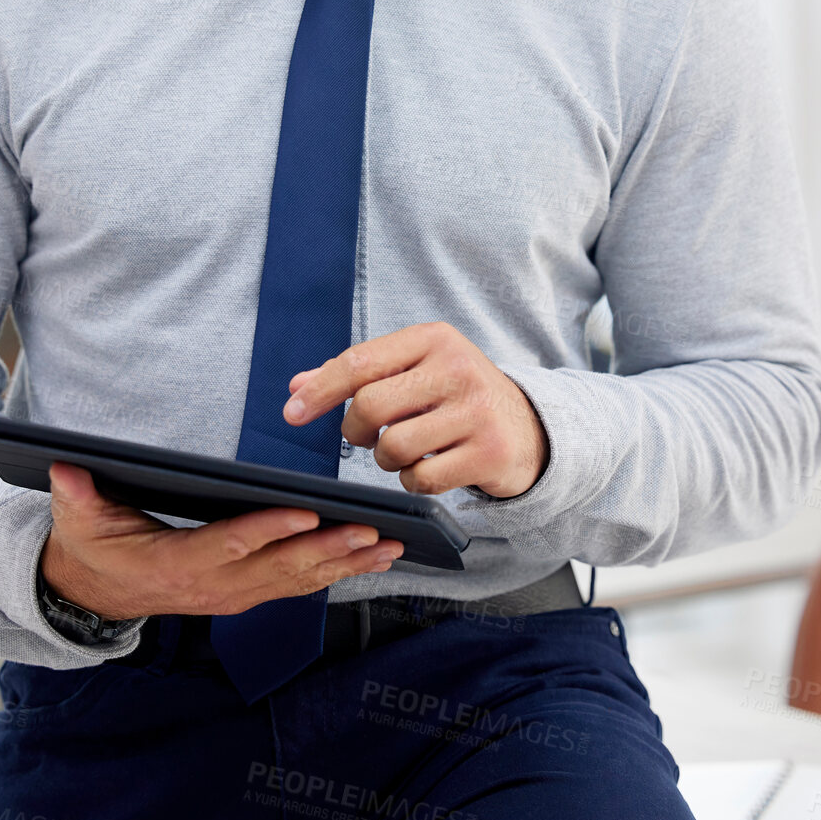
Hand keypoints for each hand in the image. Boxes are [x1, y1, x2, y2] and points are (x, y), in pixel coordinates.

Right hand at [39, 463, 404, 621]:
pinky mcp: (245, 596)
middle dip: (329, 550)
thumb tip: (66, 467)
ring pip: (296, 583)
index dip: (270, 530)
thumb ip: (76, 496)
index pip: (231, 546)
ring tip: (389, 547)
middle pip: (279, 569)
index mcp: (177, 565)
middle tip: (373, 531)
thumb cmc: (93, 548)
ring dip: (344, 566)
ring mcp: (232, 597)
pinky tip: (369, 559)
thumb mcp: (78, 521)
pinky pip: (296, 587)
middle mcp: (212, 588)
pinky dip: (335, 574)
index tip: (308, 512)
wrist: (95, 593)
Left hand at [283, 322, 548, 498]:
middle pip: (370, 407)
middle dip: (356, 431)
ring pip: (393, 447)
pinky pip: (422, 479)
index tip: (291, 413)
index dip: (320, 390)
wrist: (529, 427)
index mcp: (433, 338)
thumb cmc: (455, 395)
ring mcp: (477, 410)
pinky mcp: (489, 452)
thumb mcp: (414, 370)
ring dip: (387, 460)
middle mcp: (458, 367)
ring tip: (407, 451)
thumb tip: (296, 386)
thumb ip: (357, 376)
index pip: (361, 361)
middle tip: (367, 436)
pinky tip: (432, 467)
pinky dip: (414, 481)